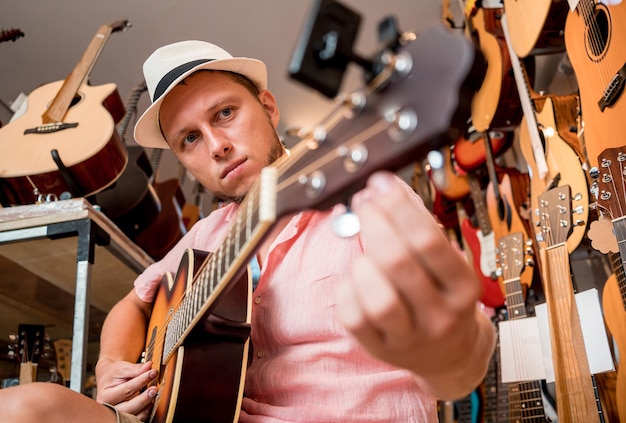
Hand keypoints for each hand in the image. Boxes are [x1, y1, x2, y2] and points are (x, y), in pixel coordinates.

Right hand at [95, 358, 158, 420]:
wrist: (109, 378)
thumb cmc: (114, 373)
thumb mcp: (122, 368)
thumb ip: (135, 369)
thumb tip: (148, 366)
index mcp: (105, 395)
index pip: (126, 390)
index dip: (141, 381)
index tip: (152, 373)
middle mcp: (109, 408)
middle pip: (128, 407)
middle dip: (143, 399)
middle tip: (154, 389)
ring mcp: (117, 414)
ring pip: (133, 415)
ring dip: (145, 406)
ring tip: (154, 394)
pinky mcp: (125, 417)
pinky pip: (136, 418)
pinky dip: (145, 412)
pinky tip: (151, 402)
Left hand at [335, 171, 493, 398]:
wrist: (446, 352)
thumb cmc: (440, 294)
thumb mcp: (445, 262)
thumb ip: (417, 226)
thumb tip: (382, 188)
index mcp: (463, 287)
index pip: (429, 241)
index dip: (398, 207)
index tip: (380, 183)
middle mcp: (441, 315)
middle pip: (398, 263)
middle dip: (374, 223)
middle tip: (363, 203)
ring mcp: (411, 337)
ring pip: (378, 299)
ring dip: (363, 263)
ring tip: (364, 251)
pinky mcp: (380, 349)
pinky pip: (354, 317)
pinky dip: (348, 289)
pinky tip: (355, 277)